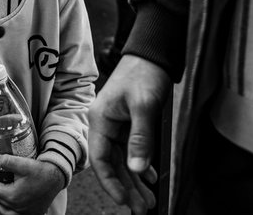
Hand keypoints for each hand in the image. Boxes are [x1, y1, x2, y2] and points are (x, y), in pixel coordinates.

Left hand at [0, 155, 65, 214]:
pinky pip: (17, 214)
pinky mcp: (33, 213)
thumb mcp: (24, 164)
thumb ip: (8, 161)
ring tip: (3, 191)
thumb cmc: (41, 171)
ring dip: (2, 201)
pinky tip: (13, 201)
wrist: (57, 178)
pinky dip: (12, 209)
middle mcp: (18, 207)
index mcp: (13, 196)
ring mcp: (26, 212)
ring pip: (6, 211)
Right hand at [87, 55, 168, 214]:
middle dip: (127, 187)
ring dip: (134, 180)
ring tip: (147, 199)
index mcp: (100, 119)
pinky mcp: (127, 122)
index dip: (112, 183)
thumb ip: (140, 139)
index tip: (124, 201)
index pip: (101, 159)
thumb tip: (136, 169)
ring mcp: (116, 123)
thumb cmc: (143, 73)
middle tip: (142, 207)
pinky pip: (131, 149)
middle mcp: (105, 124)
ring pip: (123, 159)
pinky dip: (140, 165)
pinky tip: (148, 177)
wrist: (151, 54)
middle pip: (113, 163)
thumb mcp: (144, 106)